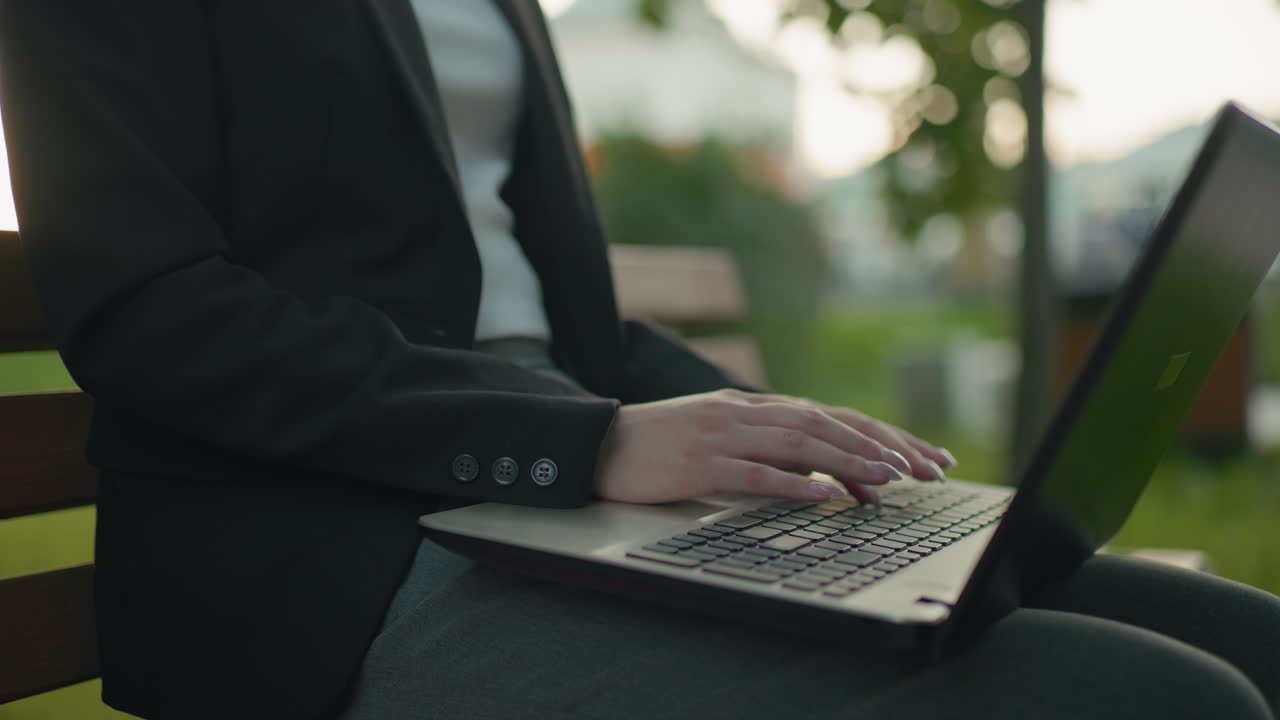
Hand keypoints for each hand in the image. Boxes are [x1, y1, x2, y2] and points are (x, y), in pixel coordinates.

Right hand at [595, 388, 955, 505]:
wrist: (596, 444)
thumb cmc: (659, 448)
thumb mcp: (718, 437)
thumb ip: (765, 447)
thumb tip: (822, 474)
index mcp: (751, 407)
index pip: (829, 415)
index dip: (878, 434)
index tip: (921, 456)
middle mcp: (744, 414)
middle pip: (826, 424)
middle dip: (881, 445)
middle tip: (926, 469)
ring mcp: (722, 436)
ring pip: (799, 443)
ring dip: (850, 460)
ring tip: (891, 478)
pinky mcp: (700, 464)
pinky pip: (755, 473)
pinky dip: (794, 483)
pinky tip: (825, 495)